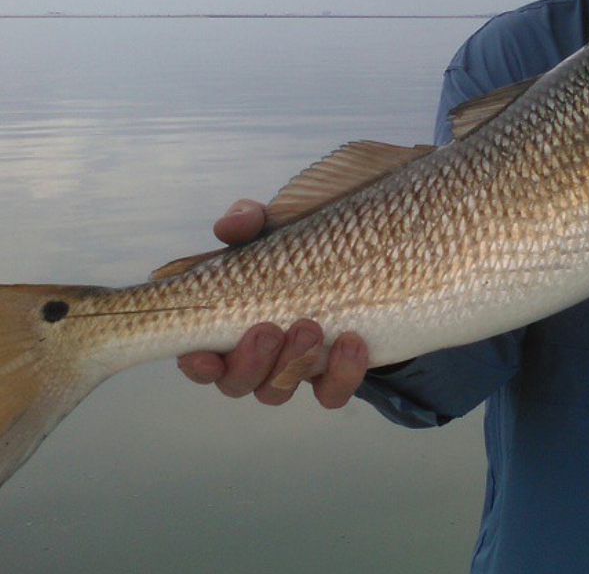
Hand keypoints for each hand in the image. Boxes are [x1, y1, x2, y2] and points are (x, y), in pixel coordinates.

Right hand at [177, 200, 368, 406]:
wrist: (365, 260)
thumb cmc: (301, 245)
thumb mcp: (274, 226)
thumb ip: (248, 220)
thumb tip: (229, 226)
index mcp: (229, 322)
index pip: (200, 357)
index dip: (197, 365)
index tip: (205, 356)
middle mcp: (257, 355)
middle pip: (236, 382)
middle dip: (250, 362)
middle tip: (270, 330)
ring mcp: (293, 368)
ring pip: (276, 392)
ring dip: (291, 366)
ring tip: (312, 327)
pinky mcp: (333, 373)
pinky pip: (330, 394)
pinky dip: (340, 375)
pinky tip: (352, 343)